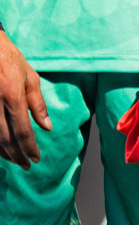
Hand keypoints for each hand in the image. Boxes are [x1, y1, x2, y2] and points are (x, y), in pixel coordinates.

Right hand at [0, 32, 49, 167]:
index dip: (30, 148)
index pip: (23, 131)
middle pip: (6, 140)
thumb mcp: (29, 76)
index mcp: (12, 97)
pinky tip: (0, 149)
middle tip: (27, 165)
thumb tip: (47, 127)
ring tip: (15, 161)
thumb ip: (38, 103)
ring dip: (4, 153)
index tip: (36, 159)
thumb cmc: (9, 59)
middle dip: (17, 155)